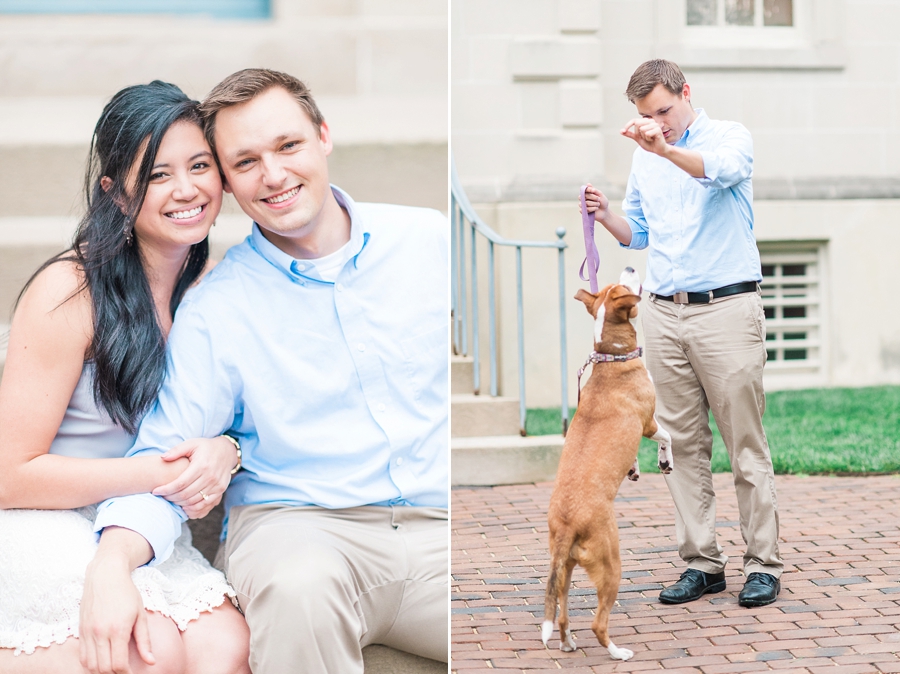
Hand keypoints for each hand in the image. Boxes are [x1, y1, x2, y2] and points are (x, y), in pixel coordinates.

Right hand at [80, 549, 153, 673]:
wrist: (105, 576)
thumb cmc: (126, 593)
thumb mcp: (140, 615)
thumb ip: (144, 640)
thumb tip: (151, 662)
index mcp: (118, 629)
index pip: (118, 664)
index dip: (126, 673)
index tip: (132, 672)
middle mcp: (100, 633)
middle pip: (103, 668)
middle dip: (114, 673)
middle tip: (123, 670)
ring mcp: (88, 633)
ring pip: (90, 665)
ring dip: (102, 670)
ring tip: (113, 666)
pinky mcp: (80, 631)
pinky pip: (82, 656)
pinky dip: (90, 664)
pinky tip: (101, 660)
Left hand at [152, 436, 236, 517]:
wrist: (227, 451)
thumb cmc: (206, 447)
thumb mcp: (191, 443)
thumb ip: (177, 450)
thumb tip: (162, 458)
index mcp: (201, 465)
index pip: (180, 483)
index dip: (166, 489)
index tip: (155, 491)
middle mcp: (210, 476)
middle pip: (186, 494)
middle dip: (170, 497)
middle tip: (162, 495)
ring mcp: (216, 484)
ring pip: (194, 501)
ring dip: (179, 503)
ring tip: (170, 499)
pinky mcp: (220, 490)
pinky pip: (205, 504)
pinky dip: (193, 508)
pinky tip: (183, 505)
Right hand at [580, 183, 609, 222]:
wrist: (605, 212)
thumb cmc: (603, 203)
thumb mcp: (600, 195)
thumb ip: (594, 190)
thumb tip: (588, 184)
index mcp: (587, 194)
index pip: (584, 190)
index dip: (588, 190)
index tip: (594, 190)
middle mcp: (583, 199)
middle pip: (583, 196)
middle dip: (593, 198)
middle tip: (599, 199)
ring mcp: (582, 205)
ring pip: (585, 203)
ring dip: (594, 204)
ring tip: (598, 205)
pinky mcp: (583, 211)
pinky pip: (585, 209)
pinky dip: (592, 209)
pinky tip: (595, 209)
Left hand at [621, 117, 667, 154]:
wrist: (658, 150)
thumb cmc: (649, 143)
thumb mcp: (637, 138)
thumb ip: (630, 134)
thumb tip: (621, 131)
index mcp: (646, 122)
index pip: (634, 120)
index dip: (628, 125)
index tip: (624, 130)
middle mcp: (651, 121)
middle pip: (637, 124)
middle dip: (638, 134)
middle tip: (645, 138)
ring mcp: (655, 124)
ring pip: (642, 129)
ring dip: (644, 137)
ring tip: (650, 138)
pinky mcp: (658, 129)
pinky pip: (647, 133)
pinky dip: (648, 139)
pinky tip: (653, 139)